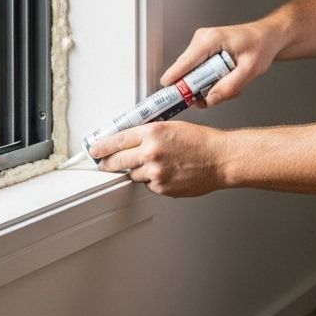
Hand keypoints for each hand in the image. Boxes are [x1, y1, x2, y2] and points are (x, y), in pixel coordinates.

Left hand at [89, 121, 227, 196]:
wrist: (220, 159)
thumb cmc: (201, 141)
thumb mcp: (171, 127)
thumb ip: (148, 133)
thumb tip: (129, 140)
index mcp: (152, 133)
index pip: (117, 140)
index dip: (102, 147)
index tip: (94, 150)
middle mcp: (151, 153)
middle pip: (117, 161)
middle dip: (108, 163)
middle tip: (104, 163)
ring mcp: (155, 173)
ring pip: (133, 174)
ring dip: (137, 170)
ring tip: (155, 164)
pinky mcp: (162, 188)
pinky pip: (148, 184)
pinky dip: (152, 180)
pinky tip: (167, 172)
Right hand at [161, 21, 285, 106]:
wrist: (268, 36)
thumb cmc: (261, 46)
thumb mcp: (250, 70)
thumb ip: (229, 86)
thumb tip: (210, 100)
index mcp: (210, 40)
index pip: (184, 63)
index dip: (175, 81)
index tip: (169, 97)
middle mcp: (202, 39)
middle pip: (185, 71)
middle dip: (199, 88)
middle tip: (218, 96)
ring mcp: (201, 43)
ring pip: (192, 73)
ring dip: (208, 85)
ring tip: (230, 83)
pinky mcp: (204, 50)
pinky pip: (198, 70)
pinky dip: (210, 79)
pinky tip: (226, 78)